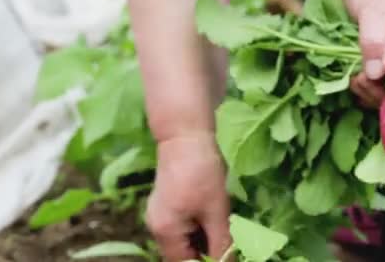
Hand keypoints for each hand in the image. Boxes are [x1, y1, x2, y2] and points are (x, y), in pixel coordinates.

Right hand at [145, 132, 230, 261]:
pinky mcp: (164, 205)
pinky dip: (197, 227)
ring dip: (202, 240)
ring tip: (223, 228)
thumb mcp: (217, 209)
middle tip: (229, 242)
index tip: (227, 254)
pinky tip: (213, 217)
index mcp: (165, 232)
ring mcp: (157, 215)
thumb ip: (222, 242)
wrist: (185, 135)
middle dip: (205, 252)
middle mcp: (155, 227)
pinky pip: (180, 227)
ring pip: (182, 241)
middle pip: (181, 255)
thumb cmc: (202, 170)